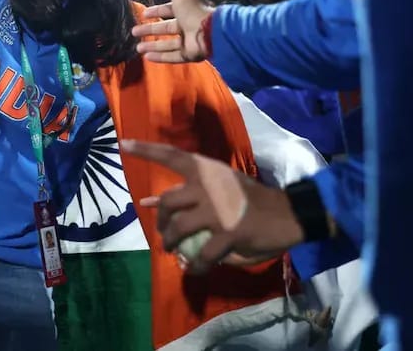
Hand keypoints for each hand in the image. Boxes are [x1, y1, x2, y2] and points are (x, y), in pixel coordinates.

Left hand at [121, 140, 304, 272]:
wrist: (289, 214)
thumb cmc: (252, 199)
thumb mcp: (219, 189)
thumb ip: (186, 194)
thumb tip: (149, 201)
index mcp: (206, 170)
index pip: (172, 155)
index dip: (146, 149)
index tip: (123, 144)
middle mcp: (208, 186)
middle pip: (169, 201)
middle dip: (161, 220)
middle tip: (164, 233)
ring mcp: (218, 209)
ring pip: (180, 228)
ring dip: (171, 242)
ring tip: (172, 250)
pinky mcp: (229, 232)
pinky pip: (203, 253)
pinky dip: (195, 264)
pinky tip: (194, 269)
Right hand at [132, 0, 215, 62]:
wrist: (208, 31)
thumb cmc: (193, 9)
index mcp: (188, 9)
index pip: (169, 10)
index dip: (156, 11)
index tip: (143, 14)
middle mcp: (188, 25)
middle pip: (166, 28)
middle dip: (149, 29)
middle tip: (134, 31)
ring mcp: (189, 41)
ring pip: (167, 44)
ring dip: (152, 45)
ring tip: (138, 47)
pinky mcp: (189, 55)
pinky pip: (172, 56)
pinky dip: (160, 57)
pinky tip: (147, 57)